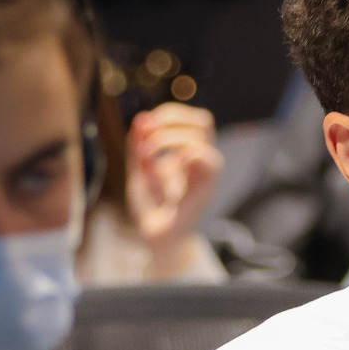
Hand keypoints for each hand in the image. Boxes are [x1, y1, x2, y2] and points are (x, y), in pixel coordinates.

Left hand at [125, 103, 223, 256]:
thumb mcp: (139, 168)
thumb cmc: (151, 204)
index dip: (171, 113)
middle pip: (204, 122)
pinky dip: (185, 154)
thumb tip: (141, 118)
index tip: (146, 123)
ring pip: (204, 139)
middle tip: (148, 134)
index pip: (194, 119)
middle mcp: (202, 160)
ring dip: (171, 139)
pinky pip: (210, 162)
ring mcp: (207, 174)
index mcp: (189, 152)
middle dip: (173, 120)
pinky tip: (164, 167)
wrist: (156, 236)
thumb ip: (139, 144)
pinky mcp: (206, 189)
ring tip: (148, 154)